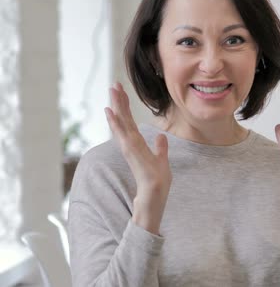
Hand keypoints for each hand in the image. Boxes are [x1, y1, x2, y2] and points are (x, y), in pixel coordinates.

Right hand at [104, 82, 170, 233]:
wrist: (154, 202)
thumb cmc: (157, 185)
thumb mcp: (162, 162)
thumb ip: (160, 148)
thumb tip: (161, 136)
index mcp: (138, 146)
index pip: (131, 123)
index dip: (126, 108)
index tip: (121, 92)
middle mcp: (132, 147)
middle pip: (124, 121)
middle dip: (119, 103)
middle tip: (113, 84)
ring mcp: (132, 152)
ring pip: (122, 127)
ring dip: (117, 110)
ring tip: (111, 95)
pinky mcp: (134, 158)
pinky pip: (124, 138)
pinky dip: (117, 126)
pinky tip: (111, 114)